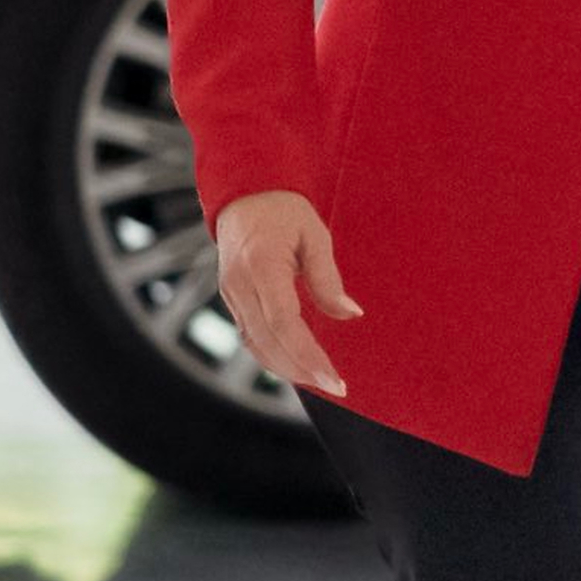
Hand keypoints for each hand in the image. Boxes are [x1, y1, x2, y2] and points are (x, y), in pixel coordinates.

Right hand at [211, 191, 362, 399]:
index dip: (308, 356)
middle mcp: (239, 284)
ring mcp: (230, 293)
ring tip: (320, 380)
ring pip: (255, 344)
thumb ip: (328, 279)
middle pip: (269, 341)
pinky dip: (271, 354)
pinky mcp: (231, 298)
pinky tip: (295, 363)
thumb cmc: (284, 209)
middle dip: (301, 370)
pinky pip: (249, 336)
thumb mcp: (315, 235)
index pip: (284, 324)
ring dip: (286, 367)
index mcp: (262, 266)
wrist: (244, 193)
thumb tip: (350, 315)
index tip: (333, 379)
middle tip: (335, 387)